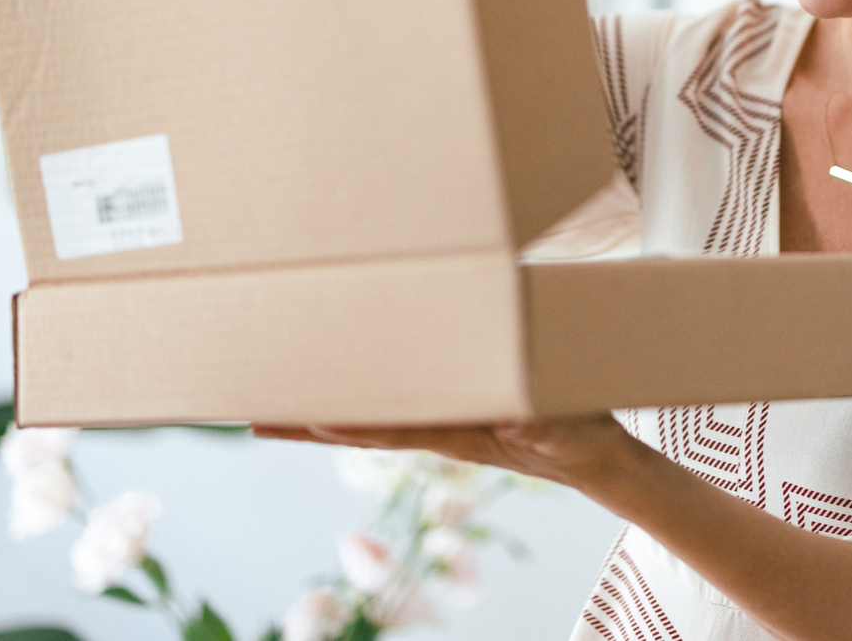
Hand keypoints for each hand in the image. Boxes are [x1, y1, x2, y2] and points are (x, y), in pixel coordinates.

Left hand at [251, 414, 644, 492]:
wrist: (597, 459)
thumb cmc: (583, 438)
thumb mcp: (568, 431)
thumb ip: (544, 426)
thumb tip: (515, 421)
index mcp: (460, 434)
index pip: (392, 428)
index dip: (348, 423)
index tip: (304, 417)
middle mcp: (440, 431)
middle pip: (361, 427)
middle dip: (307, 423)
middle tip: (254, 417)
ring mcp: (444, 424)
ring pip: (372, 418)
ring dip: (321, 413)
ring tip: (273, 405)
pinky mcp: (456, 414)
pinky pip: (398, 407)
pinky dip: (361, 403)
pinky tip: (342, 393)